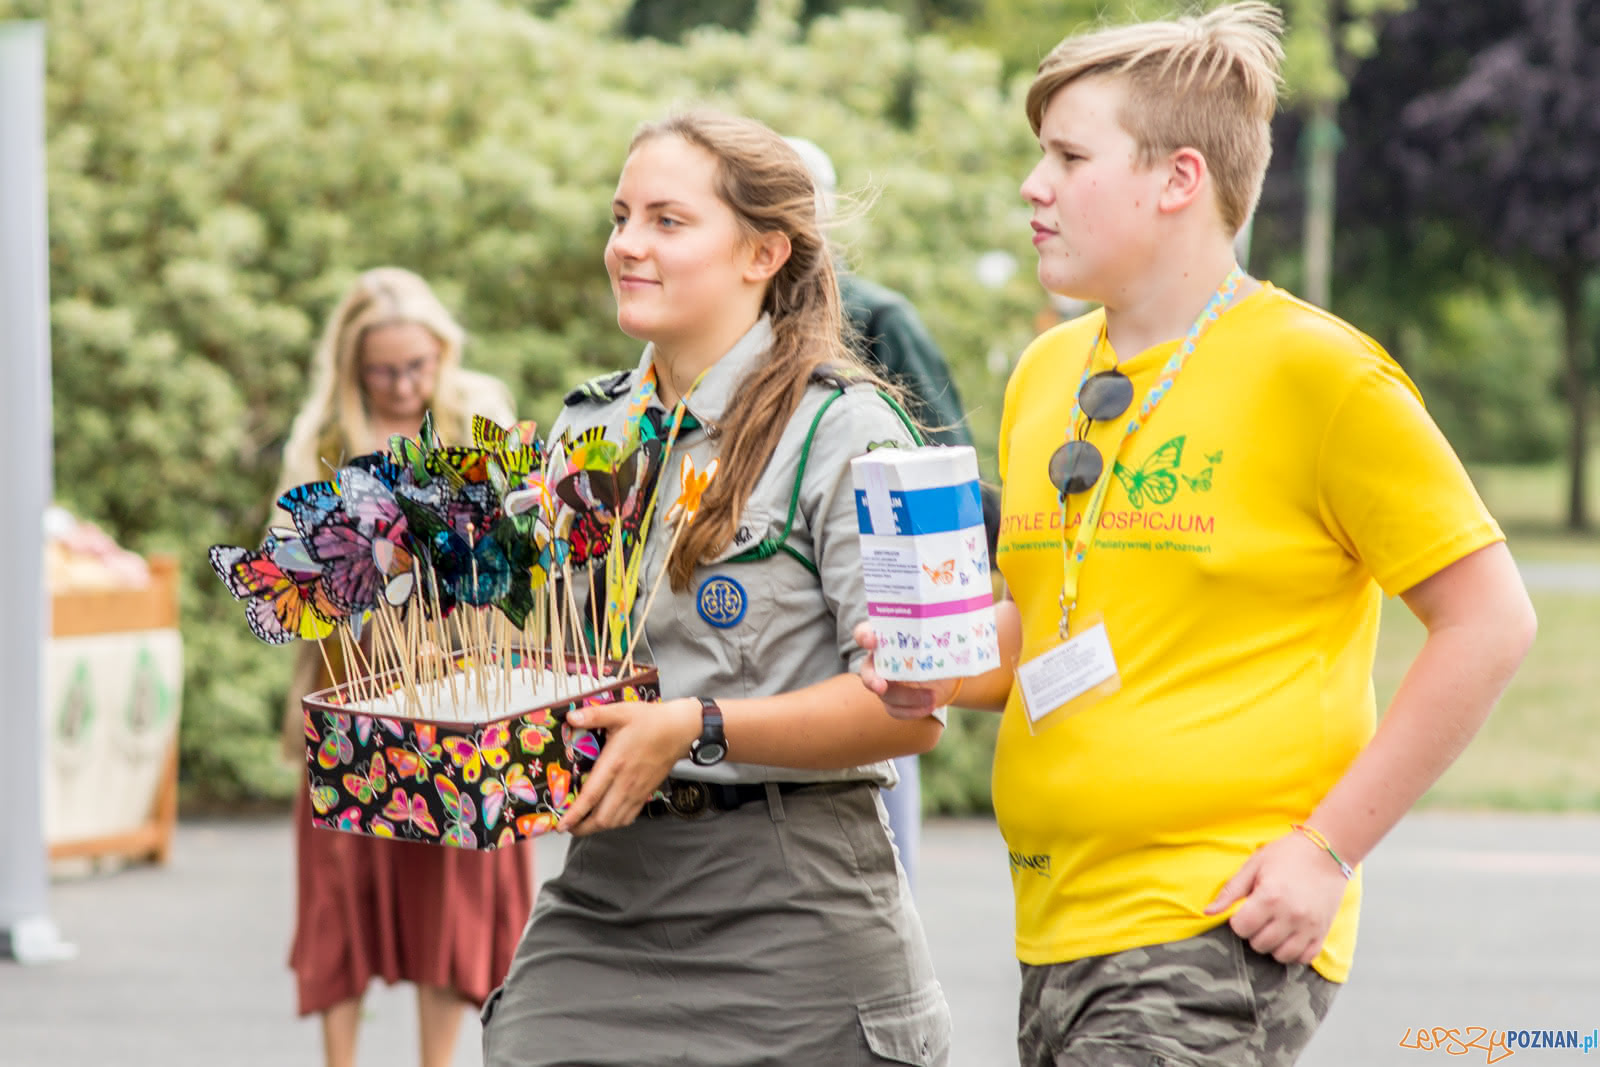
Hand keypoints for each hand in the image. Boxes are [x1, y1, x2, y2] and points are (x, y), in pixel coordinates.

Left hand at [558, 698, 699, 836]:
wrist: (680, 729)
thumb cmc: (651, 720)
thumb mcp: (621, 712)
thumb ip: (594, 715)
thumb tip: (570, 717)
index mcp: (615, 763)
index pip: (591, 796)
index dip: (575, 814)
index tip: (561, 824)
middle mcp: (625, 782)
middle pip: (602, 818)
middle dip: (581, 827)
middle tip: (567, 827)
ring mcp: (637, 790)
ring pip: (615, 821)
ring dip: (597, 827)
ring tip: (582, 825)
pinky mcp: (646, 793)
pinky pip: (629, 817)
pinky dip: (614, 822)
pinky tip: (606, 818)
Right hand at [852, 622, 960, 719]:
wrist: (944, 671)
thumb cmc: (937, 644)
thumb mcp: (941, 633)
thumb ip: (946, 623)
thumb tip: (971, 609)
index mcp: (886, 638)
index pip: (864, 634)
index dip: (864, 636)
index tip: (872, 640)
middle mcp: (880, 660)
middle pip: (867, 671)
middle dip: (872, 679)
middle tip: (882, 686)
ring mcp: (884, 682)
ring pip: (884, 695)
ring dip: (906, 698)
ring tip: (932, 699)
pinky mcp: (893, 700)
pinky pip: (895, 710)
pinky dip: (912, 711)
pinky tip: (929, 707)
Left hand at [1204, 831, 1351, 963]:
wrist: (1326, 853)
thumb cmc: (1287, 855)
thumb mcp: (1254, 865)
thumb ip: (1231, 890)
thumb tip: (1208, 912)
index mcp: (1270, 897)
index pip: (1241, 928)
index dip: (1237, 921)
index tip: (1244, 910)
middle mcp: (1290, 915)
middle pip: (1259, 944)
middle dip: (1253, 933)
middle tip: (1259, 917)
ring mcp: (1309, 926)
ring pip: (1281, 955)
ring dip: (1272, 945)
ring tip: (1273, 927)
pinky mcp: (1323, 932)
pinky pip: (1304, 958)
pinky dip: (1293, 952)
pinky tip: (1289, 937)